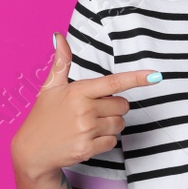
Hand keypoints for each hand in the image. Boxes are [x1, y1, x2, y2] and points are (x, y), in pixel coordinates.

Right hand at [9, 33, 160, 181]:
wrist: (32, 151)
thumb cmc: (43, 117)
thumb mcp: (50, 87)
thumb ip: (61, 62)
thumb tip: (60, 37)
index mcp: (78, 91)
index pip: (113, 82)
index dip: (136, 78)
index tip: (155, 75)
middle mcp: (84, 109)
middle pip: (122, 106)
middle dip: (113, 108)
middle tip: (93, 111)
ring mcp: (86, 130)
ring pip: (120, 124)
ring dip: (110, 125)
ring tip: (89, 126)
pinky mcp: (88, 148)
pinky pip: (113, 142)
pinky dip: (105, 141)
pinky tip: (88, 139)